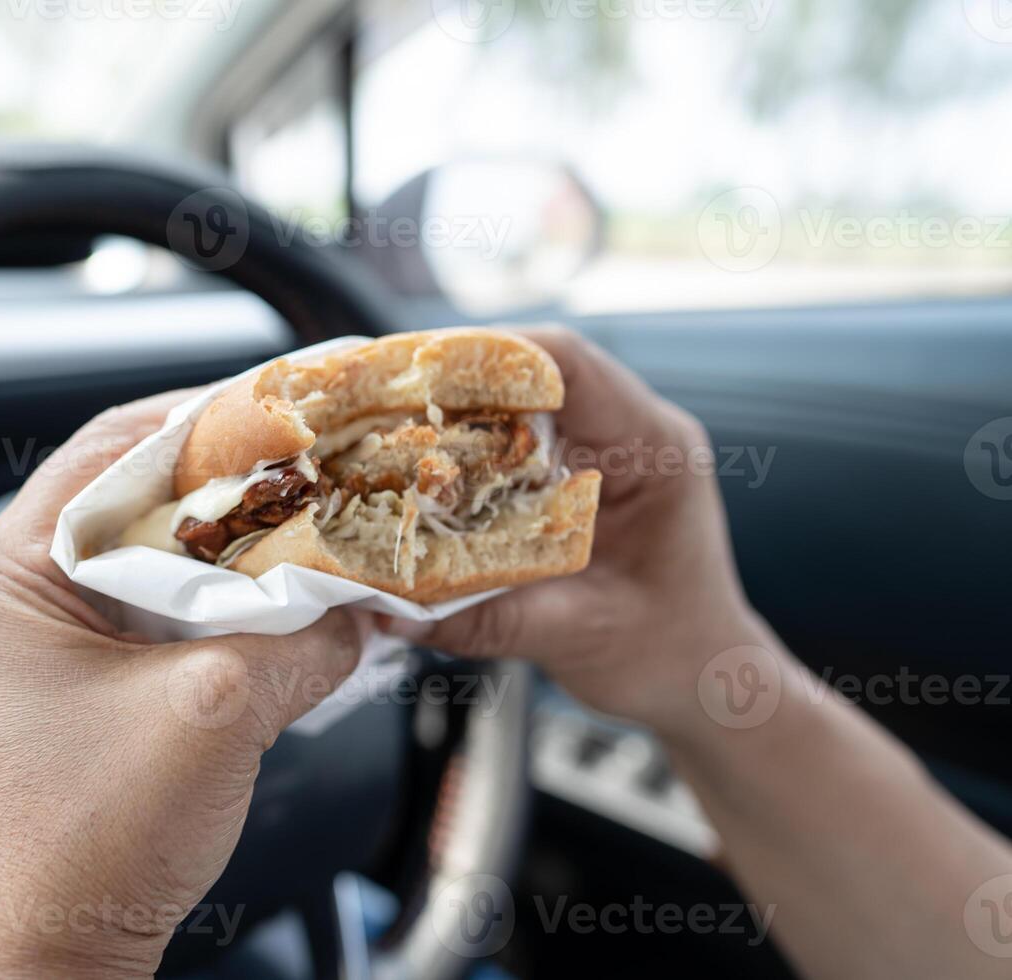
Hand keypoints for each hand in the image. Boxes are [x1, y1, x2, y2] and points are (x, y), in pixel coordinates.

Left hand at [0, 391, 363, 978]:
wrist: (58, 959)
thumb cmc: (84, 851)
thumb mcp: (216, 714)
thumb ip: (301, 639)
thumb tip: (365, 600)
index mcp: (4, 576)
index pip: (111, 451)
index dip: (207, 419)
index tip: (285, 403)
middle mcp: (19, 596)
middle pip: (140, 497)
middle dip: (236, 484)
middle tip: (316, 461)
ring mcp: (56, 642)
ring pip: (162, 556)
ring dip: (239, 545)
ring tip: (316, 522)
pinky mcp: (95, 683)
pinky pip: (171, 612)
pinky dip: (233, 600)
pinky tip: (291, 600)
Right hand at [380, 326, 772, 736]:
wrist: (699, 681)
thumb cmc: (668, 657)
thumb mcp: (579, 638)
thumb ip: (487, 620)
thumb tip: (387, 607)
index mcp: (655, 450)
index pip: (572, 365)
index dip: (490, 356)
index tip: (416, 372)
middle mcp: (629, 433)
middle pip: (532, 370)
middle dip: (450, 379)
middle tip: (373, 397)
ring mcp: (602, 449)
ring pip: (516, 400)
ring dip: (449, 409)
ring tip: (378, 423)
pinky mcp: (574, 474)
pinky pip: (511, 439)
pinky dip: (460, 447)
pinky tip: (412, 466)